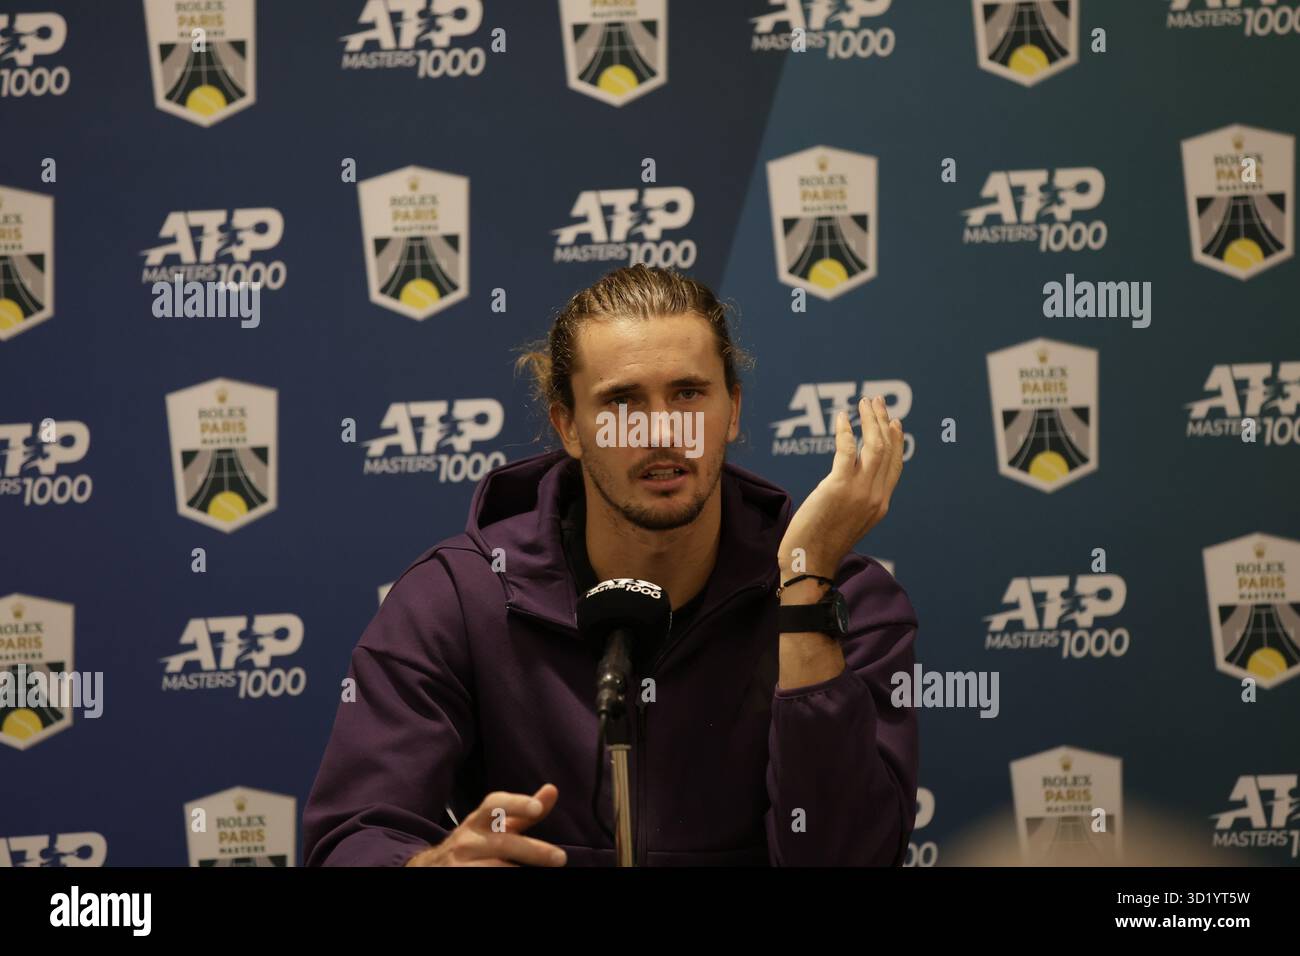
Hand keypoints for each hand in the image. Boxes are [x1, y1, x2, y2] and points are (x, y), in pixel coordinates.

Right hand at [404, 784, 566, 866]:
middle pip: (504, 843)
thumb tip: (553, 789)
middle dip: (534, 851)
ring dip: (518, 870)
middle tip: (560, 858)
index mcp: (480, 819)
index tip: (537, 808)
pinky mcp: (457, 877)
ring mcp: (460, 862)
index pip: (495, 804)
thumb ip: (524, 812)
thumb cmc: (476, 841)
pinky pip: (483, 877)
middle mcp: (468, 838)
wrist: (432, 865)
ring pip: (494, 867)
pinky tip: (520, 877)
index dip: (517, 804)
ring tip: (542, 875)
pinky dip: (505, 877)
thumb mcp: (496, 825)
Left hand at [777, 395, 904, 578]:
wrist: (809, 563)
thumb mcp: (848, 521)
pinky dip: (846, 430)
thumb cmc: (820, 544)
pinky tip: (842, 418)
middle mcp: (876, 496)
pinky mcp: (839, 486)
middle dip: (884, 422)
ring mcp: (860, 492)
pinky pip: (848, 450)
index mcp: (880, 504)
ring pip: (874, 446)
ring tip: (864, 403)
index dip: (897, 441)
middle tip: (876, 402)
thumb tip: (849, 481)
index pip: (895, 466)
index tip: (894, 422)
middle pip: (888, 450)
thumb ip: (855, 500)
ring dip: (871, 420)